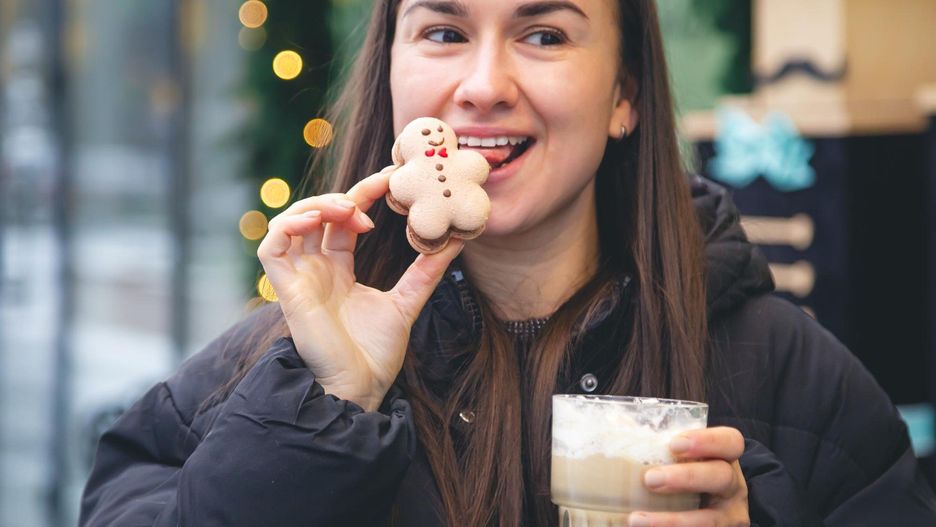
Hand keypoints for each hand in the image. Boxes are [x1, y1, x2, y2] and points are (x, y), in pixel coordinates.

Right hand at [257, 169, 462, 411]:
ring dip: (319, 204)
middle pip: (320, 215)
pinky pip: (271, 245)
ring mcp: (299, 278)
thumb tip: (456, 240)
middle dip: (347, 194)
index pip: (345, 220)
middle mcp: (315, 270)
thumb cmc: (377, 353)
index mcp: (338, 270)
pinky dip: (290, 224)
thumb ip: (426, 270)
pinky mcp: (286, 290)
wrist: (360, 388)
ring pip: (291, 222)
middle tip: (381, 188)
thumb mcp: (408, 301)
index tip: (392, 178)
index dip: (363, 194)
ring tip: (351, 208)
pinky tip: (320, 220)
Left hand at [629, 427, 749, 526]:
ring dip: (672, 520)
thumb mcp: (683, 458)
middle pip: (720, 477)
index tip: (674, 444)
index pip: (730, 442)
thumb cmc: (688, 474)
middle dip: (685, 478)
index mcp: (725, 458)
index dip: (706, 441)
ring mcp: (729, 516)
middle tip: (650, 479)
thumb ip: (655, 440)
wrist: (709, 510)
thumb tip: (616, 420)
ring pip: (709, 520)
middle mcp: (733, 486)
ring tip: (637, 520)